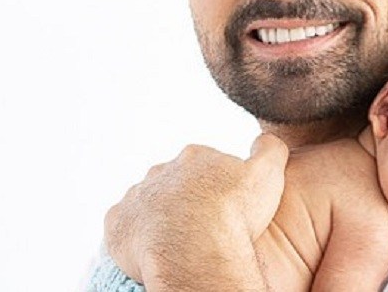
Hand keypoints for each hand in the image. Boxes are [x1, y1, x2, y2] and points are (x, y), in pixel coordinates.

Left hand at [104, 134, 288, 289]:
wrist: (196, 249)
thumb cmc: (234, 213)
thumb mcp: (267, 173)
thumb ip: (269, 148)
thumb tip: (266, 138)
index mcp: (193, 156)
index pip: (204, 165)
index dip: (217, 186)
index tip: (225, 205)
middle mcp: (160, 171)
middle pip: (174, 182)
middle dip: (185, 198)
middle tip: (203, 224)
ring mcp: (136, 197)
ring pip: (147, 203)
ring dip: (160, 215)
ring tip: (179, 239)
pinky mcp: (118, 223)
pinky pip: (124, 226)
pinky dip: (136, 235)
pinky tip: (154, 246)